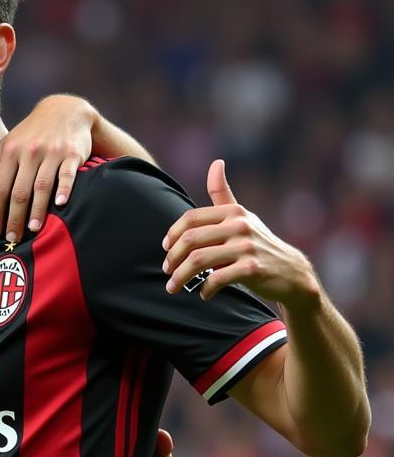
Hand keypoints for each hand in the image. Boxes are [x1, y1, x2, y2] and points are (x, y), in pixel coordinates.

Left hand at [0, 94, 95, 241]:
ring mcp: (52, 152)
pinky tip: (60, 204)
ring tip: (33, 229)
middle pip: (19, 190)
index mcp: (11, 152)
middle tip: (12, 237)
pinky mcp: (72, 153)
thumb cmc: (31, 134)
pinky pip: (68, 174)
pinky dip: (65, 189)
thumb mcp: (7, 147)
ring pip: (42, 185)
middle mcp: (30, 152)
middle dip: (14, 216)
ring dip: (37, 209)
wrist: (65, 110)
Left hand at [162, 160, 319, 304]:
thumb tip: (216, 162)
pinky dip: (205, 289)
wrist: (291, 272)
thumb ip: (223, 194)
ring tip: (174, 287)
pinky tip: (203, 294)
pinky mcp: (252, 269)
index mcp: (233, 212)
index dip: (172, 234)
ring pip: (199, 260)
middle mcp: (240, 226)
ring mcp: (247, 247)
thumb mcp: (242, 217)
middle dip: (173, 258)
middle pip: (190, 240)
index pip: (191, 219)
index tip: (165, 249)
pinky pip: (216, 279)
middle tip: (167, 271)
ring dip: (180, 277)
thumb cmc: (257, 243)